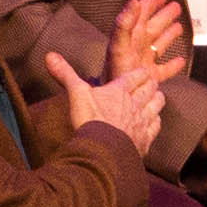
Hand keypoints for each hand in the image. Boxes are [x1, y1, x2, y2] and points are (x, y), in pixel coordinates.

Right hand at [46, 50, 168, 151]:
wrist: (103, 150)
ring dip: (157, 101)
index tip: (144, 71)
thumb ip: (66, 74)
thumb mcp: (76, 94)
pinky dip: (155, 123)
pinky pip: (155, 127)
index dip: (140, 73)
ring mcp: (142, 122)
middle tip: (152, 83)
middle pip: (150, 90)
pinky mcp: (145, 139)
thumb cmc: (90, 120)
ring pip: (157, 106)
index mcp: (119, 91)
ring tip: (157, 99)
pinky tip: (153, 123)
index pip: (135, 76)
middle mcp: (135, 104)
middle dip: (152, 85)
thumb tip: (50, 56)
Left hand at [106, 0, 193, 84]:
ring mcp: (144, 62)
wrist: (115, 102)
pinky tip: (180, 61)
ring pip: (159, 44)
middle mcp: (137, 48)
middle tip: (175, 6)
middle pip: (152, 27)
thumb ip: (124, 24)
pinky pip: (164, 69)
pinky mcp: (151, 77)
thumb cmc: (115, 75)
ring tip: (178, 26)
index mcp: (130, 38)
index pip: (140, 15)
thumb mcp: (119, 46)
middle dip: (163, 16)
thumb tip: (134, 2)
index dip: (150, 3)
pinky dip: (173, 65)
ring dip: (169, 35)